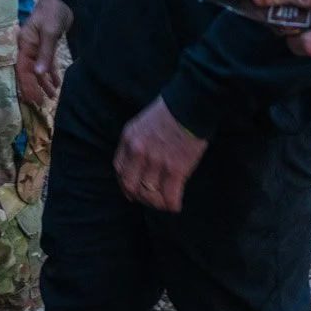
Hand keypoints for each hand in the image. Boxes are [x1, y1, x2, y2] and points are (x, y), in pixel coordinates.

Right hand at [17, 0, 72, 105]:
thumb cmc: (52, 12)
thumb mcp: (49, 32)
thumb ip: (44, 53)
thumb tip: (38, 73)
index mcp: (24, 43)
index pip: (22, 68)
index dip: (26, 84)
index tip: (32, 98)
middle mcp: (28, 46)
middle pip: (29, 71)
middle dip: (34, 86)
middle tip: (41, 102)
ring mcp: (37, 46)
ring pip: (39, 68)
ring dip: (44, 81)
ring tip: (52, 96)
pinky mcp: (47, 45)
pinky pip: (47, 62)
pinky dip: (51, 72)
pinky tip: (57, 82)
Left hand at [113, 98, 207, 212]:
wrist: (191, 105)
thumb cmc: (170, 111)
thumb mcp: (142, 122)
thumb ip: (137, 142)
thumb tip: (139, 165)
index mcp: (129, 138)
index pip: (119, 170)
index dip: (125, 184)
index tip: (133, 190)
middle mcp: (138, 152)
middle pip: (131, 186)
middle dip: (139, 197)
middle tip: (150, 199)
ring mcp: (156, 161)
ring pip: (150, 194)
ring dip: (157, 203)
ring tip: (165, 202)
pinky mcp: (175, 169)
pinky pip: (169, 196)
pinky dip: (172, 204)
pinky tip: (175, 205)